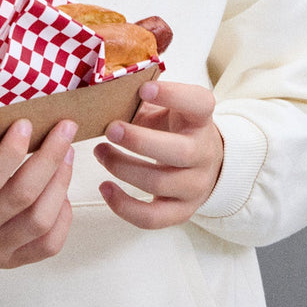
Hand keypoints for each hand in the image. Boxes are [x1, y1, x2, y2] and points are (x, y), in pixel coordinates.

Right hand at [0, 117, 75, 268]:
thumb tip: (16, 110)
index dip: (11, 150)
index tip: (25, 123)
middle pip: (22, 196)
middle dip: (50, 157)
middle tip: (64, 129)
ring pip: (41, 220)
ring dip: (61, 182)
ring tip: (67, 155)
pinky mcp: (7, 262)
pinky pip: (48, 245)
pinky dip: (63, 215)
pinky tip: (61, 193)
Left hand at [94, 80, 224, 229]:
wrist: (206, 164)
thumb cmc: (175, 129)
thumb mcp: (166, 108)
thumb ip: (142, 100)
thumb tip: (103, 89)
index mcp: (201, 120)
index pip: (200, 104)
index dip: (173, 96)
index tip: (143, 89)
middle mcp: (204, 153)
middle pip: (179, 152)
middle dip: (140, 141)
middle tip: (110, 129)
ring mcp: (195, 185)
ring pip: (160, 183)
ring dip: (123, 168)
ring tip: (100, 152)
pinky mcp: (182, 211)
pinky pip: (153, 217)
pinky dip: (124, 206)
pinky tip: (105, 187)